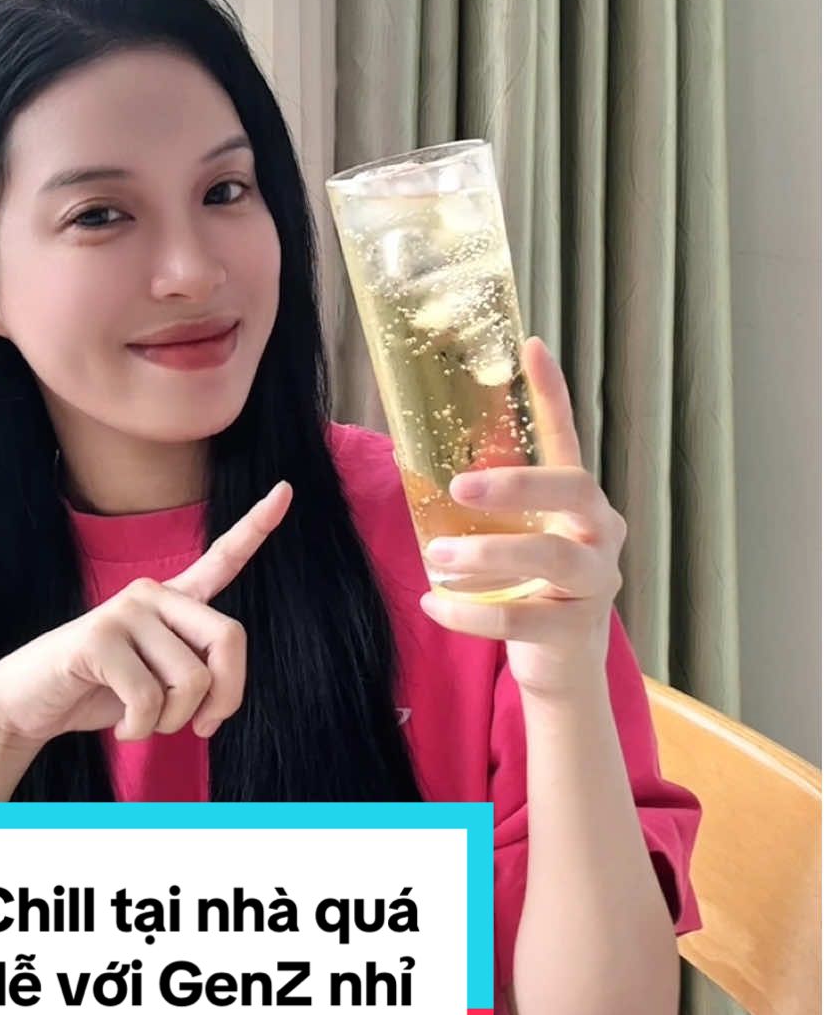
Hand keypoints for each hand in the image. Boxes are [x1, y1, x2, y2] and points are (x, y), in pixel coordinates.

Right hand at [0, 483, 292, 750]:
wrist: (28, 703)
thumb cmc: (99, 693)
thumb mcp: (159, 684)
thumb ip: (195, 676)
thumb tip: (219, 700)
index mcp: (172, 601)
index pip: (222, 559)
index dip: (256, 527)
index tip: (286, 490)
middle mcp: (151, 595)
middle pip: (229, 639)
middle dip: (226, 697)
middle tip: (203, 727)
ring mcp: (123, 611)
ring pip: (191, 680)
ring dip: (173, 721)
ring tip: (142, 722)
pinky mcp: (98, 638)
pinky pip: (148, 699)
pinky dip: (141, 729)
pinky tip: (121, 726)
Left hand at [418, 339, 625, 700]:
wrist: (561, 667)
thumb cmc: (527, 591)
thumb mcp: (511, 541)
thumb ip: (484, 509)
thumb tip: (414, 462)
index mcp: (579, 503)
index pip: (566, 439)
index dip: (551, 394)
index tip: (530, 347)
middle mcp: (599, 532)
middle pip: (572, 489)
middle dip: (516, 483)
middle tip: (459, 486)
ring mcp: (596, 580)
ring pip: (550, 555)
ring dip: (488, 554)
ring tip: (437, 556)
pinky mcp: (576, 628)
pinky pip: (521, 619)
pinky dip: (470, 614)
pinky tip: (434, 604)